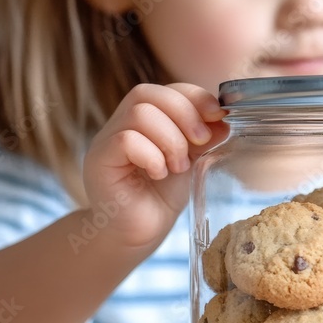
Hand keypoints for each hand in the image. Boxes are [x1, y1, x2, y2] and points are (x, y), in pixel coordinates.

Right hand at [83, 83, 228, 248]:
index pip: (165, 89)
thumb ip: (202, 136)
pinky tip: (159, 174)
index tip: (217, 115)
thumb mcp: (189, 159)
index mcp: (143, 117)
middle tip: (200, 143)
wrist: (138, 233)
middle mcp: (119, 123)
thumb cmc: (160, 196)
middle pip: (148, 94)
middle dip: (185, 115)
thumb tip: (223, 117)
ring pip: (139, 114)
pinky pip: (126, 140)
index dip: (194, 97)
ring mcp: (106, 140)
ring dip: (170, 139)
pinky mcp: (99, 161)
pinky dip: (152, 156)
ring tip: (178, 166)